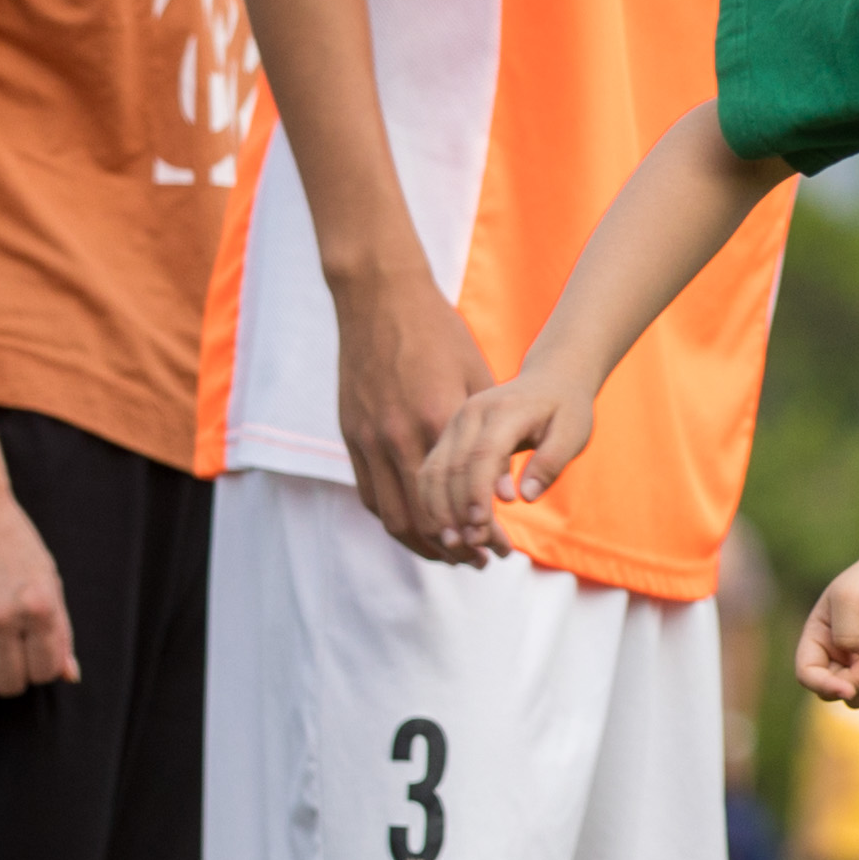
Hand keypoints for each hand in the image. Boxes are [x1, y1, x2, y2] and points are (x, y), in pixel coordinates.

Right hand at [0, 481, 79, 695]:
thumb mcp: (49, 583)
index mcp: (39, 607)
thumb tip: (70, 676)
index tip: (34, 653)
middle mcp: (2, 617)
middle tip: (8, 654)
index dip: (42, 669)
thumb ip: (61, 632)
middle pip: (10, 684)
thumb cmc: (15, 547)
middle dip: (13, 676)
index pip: (46, 671)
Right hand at [333, 273, 498, 559]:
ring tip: (450, 553)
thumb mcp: (478, 378)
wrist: (379, 297)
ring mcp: (369, 438)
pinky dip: (393, 518)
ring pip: (392, 516)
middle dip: (454, 550)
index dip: (483, 534)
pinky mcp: (351, 434)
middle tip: (479, 561)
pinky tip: (417, 525)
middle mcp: (398, 436)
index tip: (501, 549)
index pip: (460, 501)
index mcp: (437, 421)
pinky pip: (370, 494)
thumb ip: (488, 431)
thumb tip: (507, 483)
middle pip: (424, 521)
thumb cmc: (439, 332)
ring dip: (422, 543)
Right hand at [420, 371, 597, 565]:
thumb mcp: (573, 432)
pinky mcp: (446, 437)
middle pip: (450, 469)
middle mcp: (468, 415)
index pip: (482, 455)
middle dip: (458, 514)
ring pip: (431, 474)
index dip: (477, 493)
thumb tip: (524, 497)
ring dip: (441, 515)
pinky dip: (434, 506)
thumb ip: (550, 462)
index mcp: (502, 411)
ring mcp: (452, 425)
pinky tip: (451, 533)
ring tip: (462, 550)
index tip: (480, 528)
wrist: (549, 379)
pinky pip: (429, 474)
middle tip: (476, 552)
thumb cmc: (566, 409)